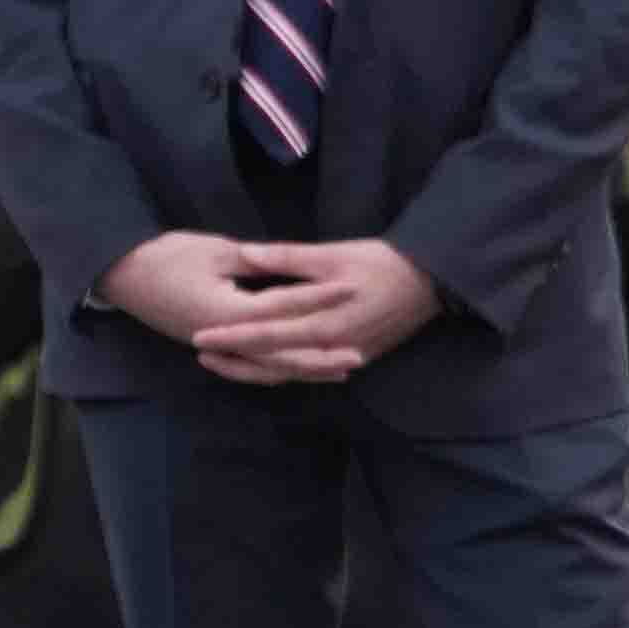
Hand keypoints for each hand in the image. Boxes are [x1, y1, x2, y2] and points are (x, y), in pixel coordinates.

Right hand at [94, 231, 364, 383]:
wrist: (122, 276)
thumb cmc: (166, 257)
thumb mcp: (214, 251)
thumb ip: (255, 262)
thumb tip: (289, 268)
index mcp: (227, 312)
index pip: (283, 307)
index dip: (319, 298)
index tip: (351, 292)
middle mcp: (225, 339)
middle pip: (281, 354)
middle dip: (321, 356)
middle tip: (357, 357)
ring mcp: (218, 348)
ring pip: (268, 367)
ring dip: (304, 369)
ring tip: (337, 370)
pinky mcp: (213, 347)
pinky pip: (252, 366)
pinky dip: (278, 369)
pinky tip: (297, 368)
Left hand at [188, 239, 440, 385]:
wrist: (429, 282)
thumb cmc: (380, 263)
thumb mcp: (333, 254)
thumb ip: (287, 258)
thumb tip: (246, 254)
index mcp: (322, 323)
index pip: (266, 335)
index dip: (230, 337)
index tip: (199, 336)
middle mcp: (330, 349)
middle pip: (273, 362)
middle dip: (235, 359)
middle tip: (200, 352)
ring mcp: (343, 358)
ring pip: (289, 373)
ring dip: (254, 369)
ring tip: (221, 361)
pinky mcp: (354, 358)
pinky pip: (308, 371)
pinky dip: (282, 369)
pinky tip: (262, 364)